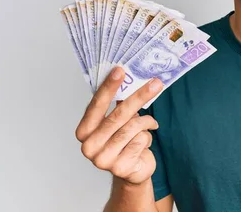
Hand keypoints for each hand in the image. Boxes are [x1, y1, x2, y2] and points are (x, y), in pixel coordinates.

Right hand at [75, 67, 163, 184]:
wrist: (133, 171)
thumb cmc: (124, 141)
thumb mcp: (118, 122)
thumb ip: (117, 105)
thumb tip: (128, 78)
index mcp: (84, 131)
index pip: (96, 105)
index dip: (109, 87)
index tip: (120, 70)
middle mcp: (89, 146)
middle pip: (118, 115)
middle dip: (139, 96)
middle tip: (156, 83)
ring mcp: (103, 160)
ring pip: (133, 127)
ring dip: (146, 122)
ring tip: (150, 124)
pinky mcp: (120, 168)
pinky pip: (141, 140)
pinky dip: (147, 137)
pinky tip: (144, 143)